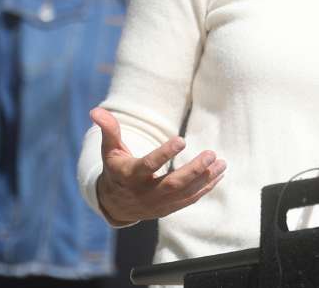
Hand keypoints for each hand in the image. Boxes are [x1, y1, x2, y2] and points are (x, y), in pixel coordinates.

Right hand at [91, 107, 225, 223]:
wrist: (115, 203)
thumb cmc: (116, 169)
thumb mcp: (110, 150)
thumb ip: (109, 130)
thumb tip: (96, 110)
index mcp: (129, 175)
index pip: (148, 165)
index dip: (164, 154)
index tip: (181, 140)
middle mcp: (144, 192)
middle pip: (172, 183)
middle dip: (193, 169)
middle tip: (211, 153)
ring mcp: (157, 203)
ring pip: (184, 193)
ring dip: (205, 178)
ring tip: (222, 163)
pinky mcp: (168, 209)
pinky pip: (189, 200)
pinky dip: (205, 188)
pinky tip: (219, 175)